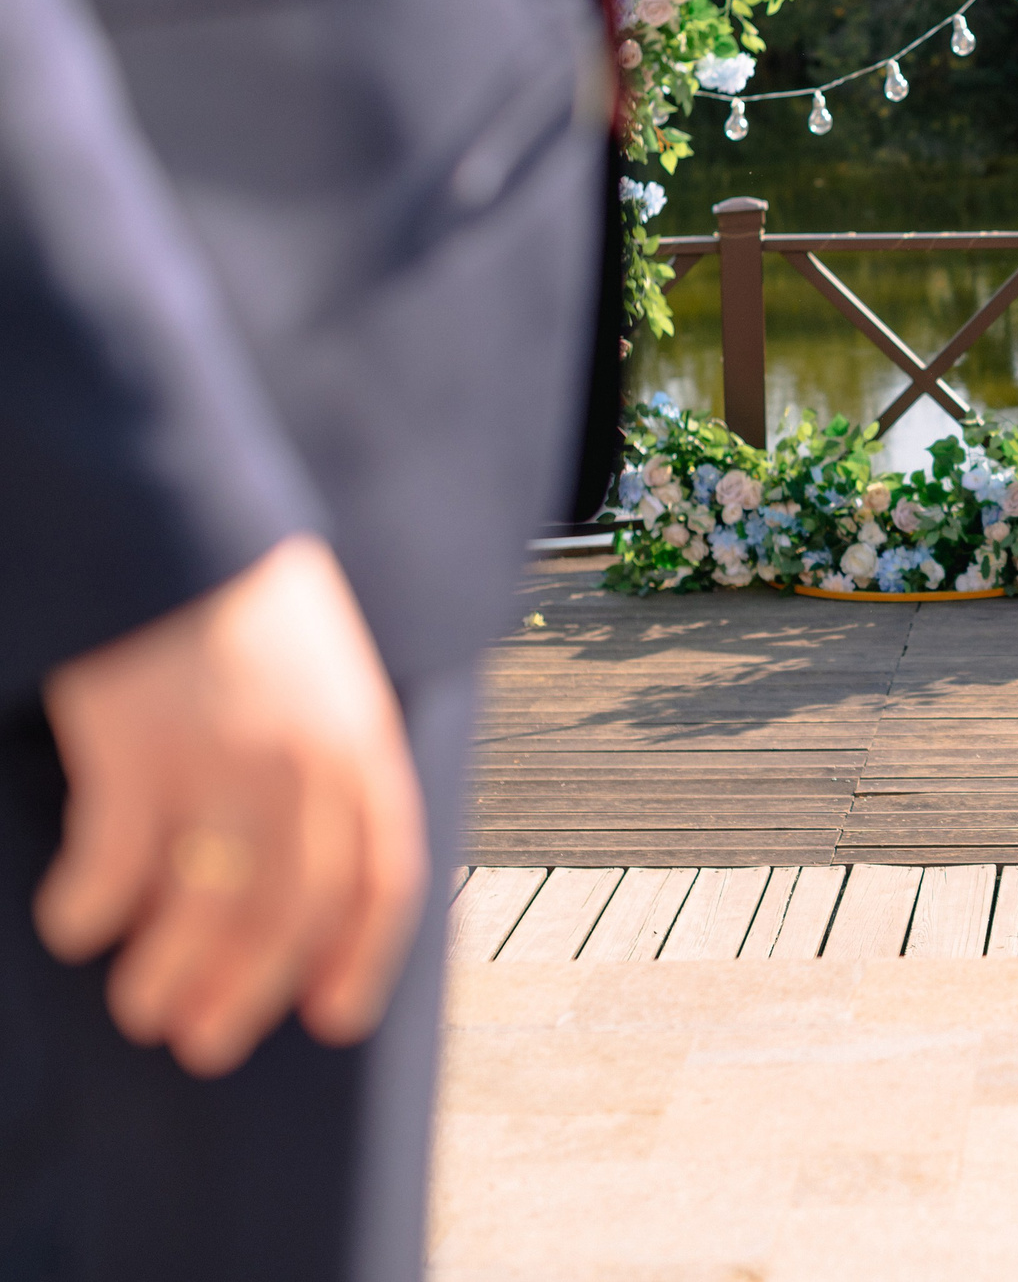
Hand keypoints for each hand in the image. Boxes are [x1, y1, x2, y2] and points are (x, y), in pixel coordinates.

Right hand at [37, 536, 425, 1077]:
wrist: (179, 531)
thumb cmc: (250, 614)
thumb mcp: (331, 683)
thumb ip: (335, 765)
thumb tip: (316, 873)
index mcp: (365, 744)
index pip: (385, 875)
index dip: (363, 955)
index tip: (334, 1017)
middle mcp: (307, 759)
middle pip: (293, 908)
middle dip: (251, 987)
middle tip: (206, 1042)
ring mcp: (223, 754)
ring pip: (210, 901)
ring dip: (172, 970)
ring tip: (142, 1011)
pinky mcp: (136, 744)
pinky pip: (116, 857)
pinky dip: (93, 906)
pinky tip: (75, 927)